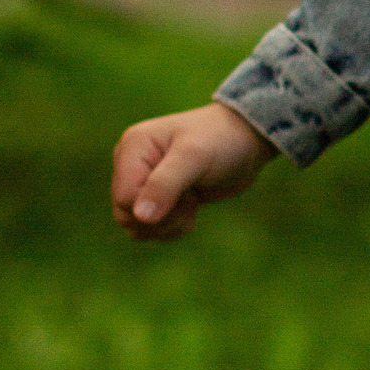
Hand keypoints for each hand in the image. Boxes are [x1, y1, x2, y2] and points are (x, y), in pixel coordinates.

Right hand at [112, 101, 275, 241]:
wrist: (246, 142)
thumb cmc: (222, 141)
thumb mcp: (195, 158)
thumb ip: (165, 185)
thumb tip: (140, 217)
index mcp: (133, 147)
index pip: (124, 197)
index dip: (153, 208)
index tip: (185, 194)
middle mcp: (130, 164)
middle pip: (126, 214)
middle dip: (162, 219)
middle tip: (190, 201)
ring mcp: (143, 182)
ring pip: (137, 225)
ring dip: (168, 225)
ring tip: (192, 201)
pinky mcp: (156, 197)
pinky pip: (150, 228)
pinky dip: (172, 227)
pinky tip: (191, 207)